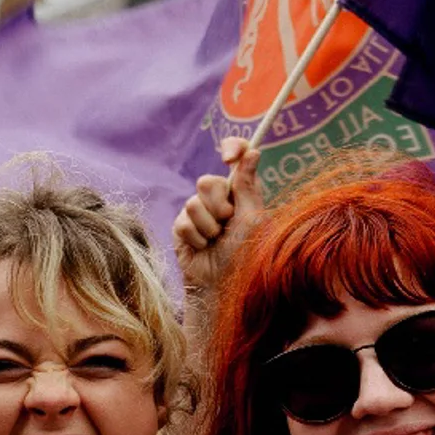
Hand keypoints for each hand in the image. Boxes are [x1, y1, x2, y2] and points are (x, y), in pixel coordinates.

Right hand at [172, 137, 263, 302]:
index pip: (235, 157)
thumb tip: (253, 151)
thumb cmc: (245, 255)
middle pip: (208, 180)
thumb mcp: (253, 218)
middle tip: (227, 222)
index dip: (231, 148)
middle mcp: (218, 200)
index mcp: (240, 193)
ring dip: (209, 227)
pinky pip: (184, 221)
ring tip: (216, 241)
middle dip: (218, 204)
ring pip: (194, 202)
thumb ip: (249, 185)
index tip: (227, 155)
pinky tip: (203, 249)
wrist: (223, 285)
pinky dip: (197, 238)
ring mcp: (197, 213)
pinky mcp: (181, 228)